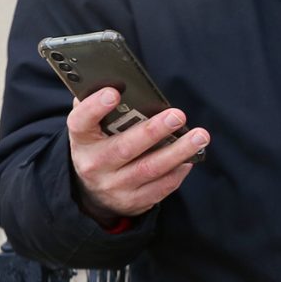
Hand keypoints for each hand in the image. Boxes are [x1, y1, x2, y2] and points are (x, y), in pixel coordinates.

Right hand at [67, 88, 206, 223]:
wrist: (93, 192)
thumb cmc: (100, 147)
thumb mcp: (91, 129)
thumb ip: (98, 107)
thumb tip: (113, 80)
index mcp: (82, 140)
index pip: (80, 122)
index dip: (95, 107)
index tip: (114, 92)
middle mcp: (94, 164)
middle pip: (125, 148)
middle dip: (153, 130)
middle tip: (177, 115)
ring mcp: (114, 186)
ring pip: (149, 169)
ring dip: (178, 152)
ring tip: (199, 136)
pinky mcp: (133, 201)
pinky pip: (161, 187)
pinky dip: (178, 171)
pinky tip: (190, 158)